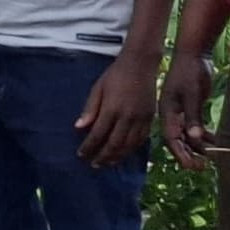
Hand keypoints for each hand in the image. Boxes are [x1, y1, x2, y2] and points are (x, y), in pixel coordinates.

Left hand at [76, 51, 157, 167]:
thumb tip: (79, 127)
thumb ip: (90, 109)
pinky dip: (132, 149)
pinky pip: (142, 139)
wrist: (141, 64)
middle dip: (103, 156)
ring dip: (117, 156)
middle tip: (94, 164)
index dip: (89, 147)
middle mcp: (128, 117)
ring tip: (108, 163)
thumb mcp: (98, 88)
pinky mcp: (151, 118)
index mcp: (112, 109)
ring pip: (129, 145)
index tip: (81, 155)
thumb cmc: (115, 75)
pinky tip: (124, 153)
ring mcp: (141, 118)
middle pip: (114, 144)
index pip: (98, 135)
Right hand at [159, 48, 215, 170]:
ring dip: (198, 147)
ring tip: (212, 158)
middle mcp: (172, 116)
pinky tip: (215, 142)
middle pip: (179, 141)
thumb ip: (193, 116)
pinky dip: (204, 136)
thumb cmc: (190, 72)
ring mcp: (181, 112)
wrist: (193, 54)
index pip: (172, 139)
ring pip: (188, 136)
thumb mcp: (192, 94)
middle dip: (190, 155)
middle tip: (204, 167)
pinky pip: (196, 127)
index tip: (194, 166)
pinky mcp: (191, 108)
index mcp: (167, 113)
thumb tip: (196, 138)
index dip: (181, 155)